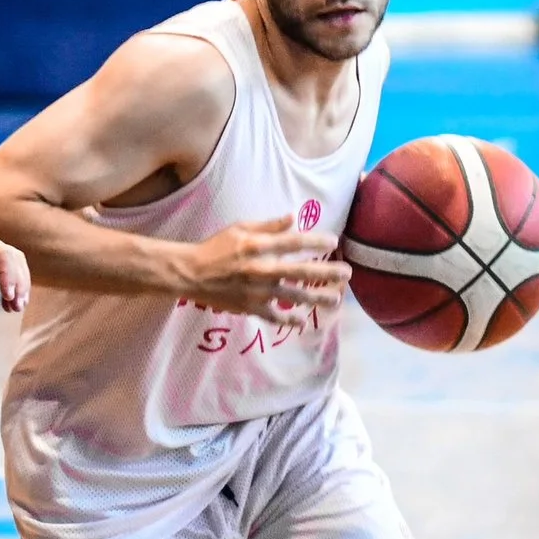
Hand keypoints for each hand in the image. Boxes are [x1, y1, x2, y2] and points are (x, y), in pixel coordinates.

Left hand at [0, 224, 30, 312]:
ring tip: (16, 308)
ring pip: (11, 266)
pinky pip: (1, 273)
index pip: (2, 253)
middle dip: (18, 282)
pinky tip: (8, 304)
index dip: (10, 275)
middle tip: (18, 305)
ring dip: (16, 286)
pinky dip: (7, 287)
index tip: (8, 296)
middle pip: (12, 258)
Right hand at [175, 215, 349, 322]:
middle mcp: (262, 269)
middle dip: (327, 273)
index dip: (316, 242)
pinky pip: (275, 316)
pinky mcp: (250, 307)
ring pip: (295, 296)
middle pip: (302, 271)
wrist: (191, 273)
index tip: (334, 242)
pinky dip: (289, 320)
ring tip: (335, 299)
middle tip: (347, 274)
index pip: (295, 243)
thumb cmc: (215, 248)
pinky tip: (302, 320)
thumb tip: (293, 218)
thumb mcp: (240, 228)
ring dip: (318, 297)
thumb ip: (268, 226)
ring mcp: (258, 291)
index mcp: (259, 246)